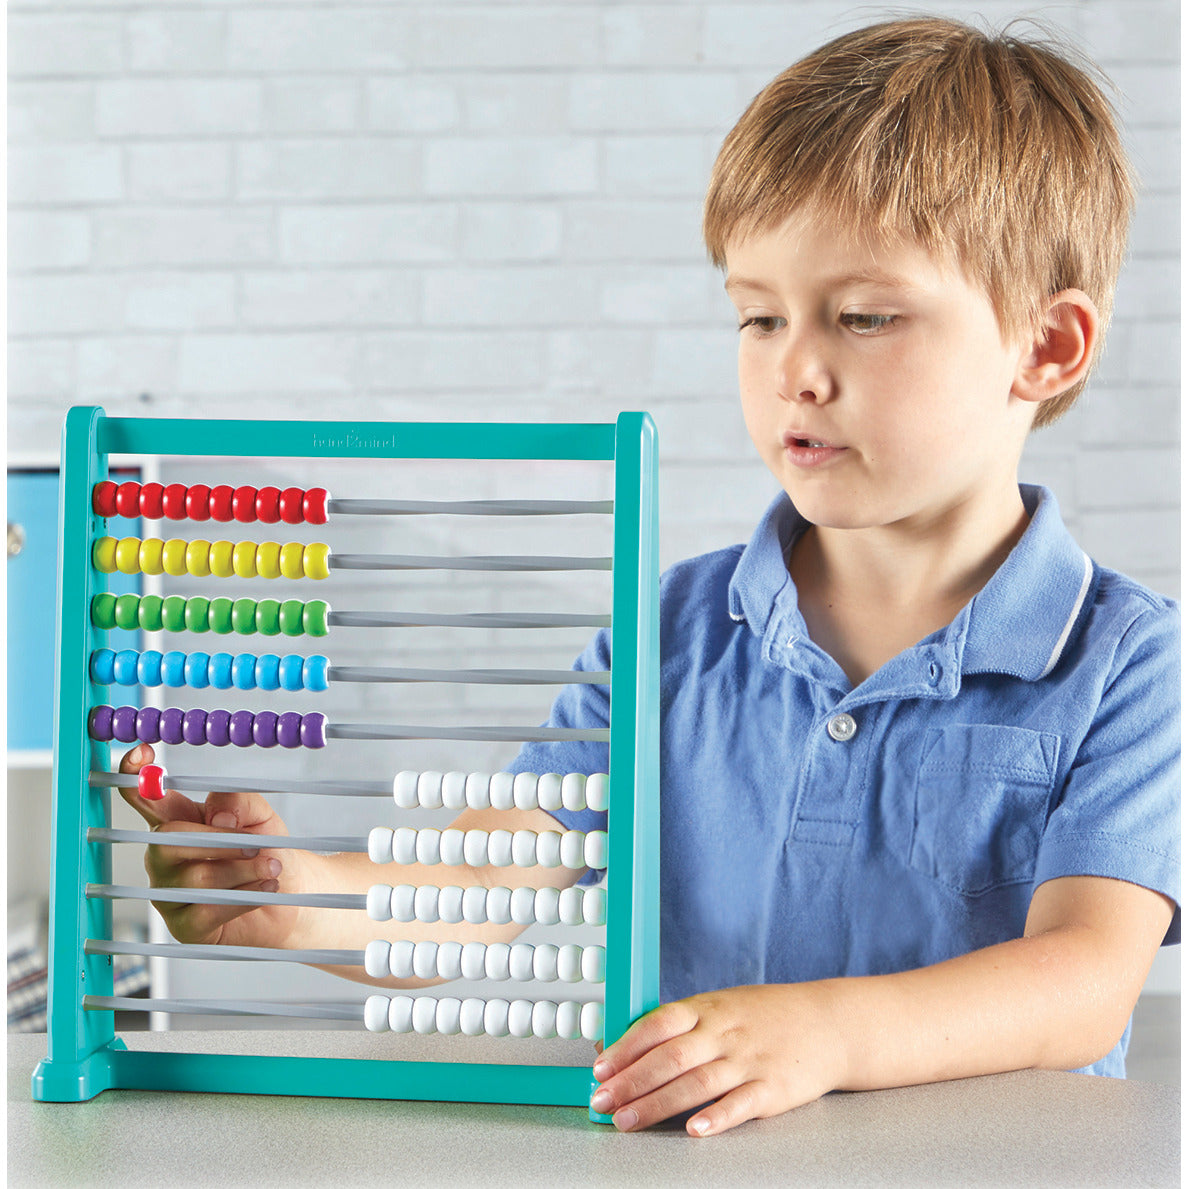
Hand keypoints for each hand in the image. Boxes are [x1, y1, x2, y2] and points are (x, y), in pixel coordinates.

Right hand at [117, 743, 316, 949]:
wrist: (297, 895)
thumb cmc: (271, 851)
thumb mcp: (260, 817)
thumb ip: (238, 803)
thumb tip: (217, 816)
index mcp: (181, 823)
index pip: (147, 799)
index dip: (136, 777)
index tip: (141, 753)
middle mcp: (166, 858)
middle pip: (166, 841)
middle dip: (218, 842)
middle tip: (257, 846)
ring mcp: (170, 894)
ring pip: (194, 876)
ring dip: (242, 870)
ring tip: (272, 867)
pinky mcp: (185, 927)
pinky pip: (205, 911)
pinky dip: (242, 897)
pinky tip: (265, 888)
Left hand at [589, 983, 843, 1136]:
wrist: (829, 1023)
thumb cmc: (764, 1016)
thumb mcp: (720, 1006)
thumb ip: (676, 1025)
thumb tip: (622, 1043)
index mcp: (707, 1008)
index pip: (657, 1024)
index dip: (625, 1048)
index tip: (599, 1069)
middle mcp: (724, 1032)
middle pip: (670, 1057)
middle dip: (630, 1082)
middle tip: (602, 1102)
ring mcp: (749, 1060)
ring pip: (696, 1083)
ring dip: (657, 1104)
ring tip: (628, 1121)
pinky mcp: (773, 1089)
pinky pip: (740, 1104)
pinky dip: (716, 1117)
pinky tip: (694, 1130)